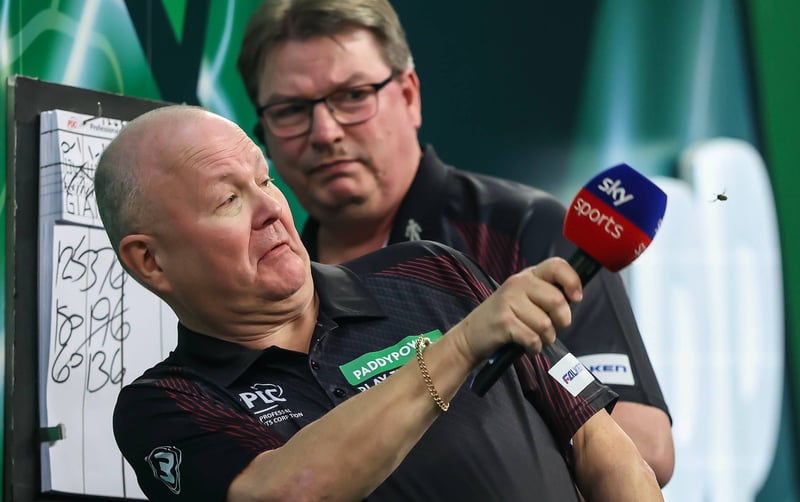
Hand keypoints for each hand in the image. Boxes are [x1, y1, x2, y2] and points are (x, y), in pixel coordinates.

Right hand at [450, 257, 582, 364]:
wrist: (470, 336)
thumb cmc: (505, 319)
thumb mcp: (524, 298)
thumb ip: (547, 294)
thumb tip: (575, 297)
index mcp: (527, 276)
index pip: (557, 266)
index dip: (573, 281)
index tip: (576, 298)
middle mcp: (517, 283)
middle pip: (557, 300)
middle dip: (561, 322)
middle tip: (550, 328)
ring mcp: (508, 301)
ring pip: (546, 324)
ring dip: (546, 339)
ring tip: (534, 338)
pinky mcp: (503, 321)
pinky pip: (533, 339)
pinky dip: (534, 348)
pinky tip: (526, 346)